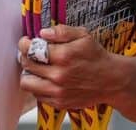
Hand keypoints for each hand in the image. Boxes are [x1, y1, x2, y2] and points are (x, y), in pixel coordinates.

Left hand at [18, 25, 135, 110]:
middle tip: (29, 53)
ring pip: (27, 83)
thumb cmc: (96, 56)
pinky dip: (38, 86)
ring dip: (28, 73)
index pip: (31, 49)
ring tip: (35, 67)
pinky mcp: (59, 102)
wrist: (111, 80)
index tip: (25, 41)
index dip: (24, 43)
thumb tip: (43, 32)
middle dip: (25, 56)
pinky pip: (37, 95)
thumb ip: (61, 31)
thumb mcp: (83, 36)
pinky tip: (46, 79)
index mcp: (63, 56)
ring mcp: (58, 91)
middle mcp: (58, 75)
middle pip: (26, 65)